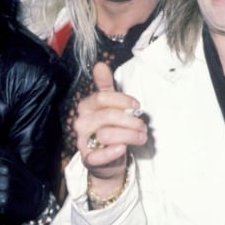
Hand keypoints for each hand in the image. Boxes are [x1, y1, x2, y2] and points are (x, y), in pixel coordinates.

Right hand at [74, 62, 147, 185]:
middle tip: (143, 126)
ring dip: (130, 135)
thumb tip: (100, 64)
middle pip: (108, 116)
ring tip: (140, 137)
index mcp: (86, 107)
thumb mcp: (110, 105)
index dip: (123, 101)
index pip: (102, 97)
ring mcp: (82, 142)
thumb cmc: (111, 128)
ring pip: (107, 134)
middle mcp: (81, 123)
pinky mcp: (88, 160)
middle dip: (131, 121)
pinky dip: (112, 152)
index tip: (137, 107)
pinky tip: (122, 148)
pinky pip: (98, 156)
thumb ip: (105, 86)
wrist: (108, 160)